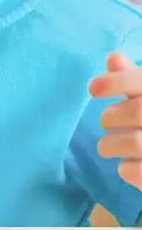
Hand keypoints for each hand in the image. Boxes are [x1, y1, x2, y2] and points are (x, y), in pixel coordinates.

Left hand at [89, 51, 141, 189]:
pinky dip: (125, 169)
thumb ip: (131, 77)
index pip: (140, 82)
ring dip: (110, 144)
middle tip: (106, 122)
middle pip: (138, 112)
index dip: (116, 83)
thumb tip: (113, 58)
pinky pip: (136, 172)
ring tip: (107, 146)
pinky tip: (127, 164)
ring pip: (135, 142)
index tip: (92, 89)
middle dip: (111, 117)